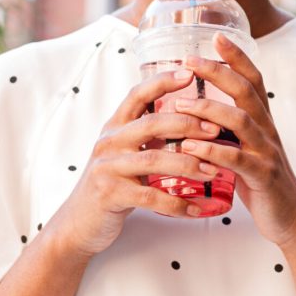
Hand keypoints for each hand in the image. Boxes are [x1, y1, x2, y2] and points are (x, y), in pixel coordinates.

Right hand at [45, 69, 225, 257]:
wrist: (79, 223)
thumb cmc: (112, 184)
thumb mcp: (125, 153)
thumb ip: (148, 137)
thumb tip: (193, 121)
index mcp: (115, 126)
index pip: (138, 95)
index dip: (163, 81)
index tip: (190, 73)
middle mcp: (109, 142)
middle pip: (151, 123)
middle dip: (188, 124)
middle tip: (216, 129)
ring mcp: (108, 168)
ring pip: (154, 159)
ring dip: (189, 164)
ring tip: (213, 171)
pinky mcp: (110, 194)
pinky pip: (150, 196)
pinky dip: (176, 204)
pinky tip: (196, 208)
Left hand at [172, 33, 295, 247]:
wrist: (291, 218)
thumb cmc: (261, 182)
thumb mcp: (245, 149)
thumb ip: (228, 130)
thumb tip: (197, 111)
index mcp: (263, 121)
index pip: (253, 78)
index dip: (237, 56)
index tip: (216, 35)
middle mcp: (267, 130)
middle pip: (247, 91)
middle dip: (218, 72)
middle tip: (189, 60)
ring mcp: (267, 152)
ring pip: (241, 121)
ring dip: (209, 110)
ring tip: (179, 105)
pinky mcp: (263, 176)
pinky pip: (237, 159)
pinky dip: (212, 151)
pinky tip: (189, 148)